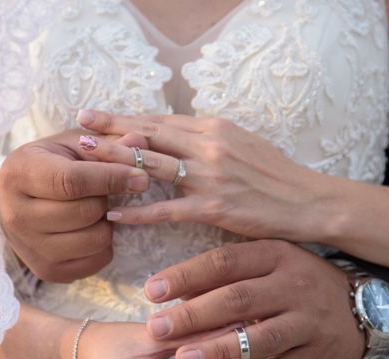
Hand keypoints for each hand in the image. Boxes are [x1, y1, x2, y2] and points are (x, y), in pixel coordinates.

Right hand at [0, 129, 150, 281]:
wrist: (20, 202)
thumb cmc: (51, 165)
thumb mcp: (73, 145)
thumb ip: (107, 144)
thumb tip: (138, 141)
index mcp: (19, 173)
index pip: (71, 181)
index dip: (112, 178)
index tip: (141, 176)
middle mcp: (16, 215)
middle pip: (86, 212)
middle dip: (107, 199)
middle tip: (104, 190)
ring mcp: (29, 248)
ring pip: (95, 239)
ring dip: (107, 222)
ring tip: (94, 208)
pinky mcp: (46, 271)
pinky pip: (97, 260)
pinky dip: (104, 244)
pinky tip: (89, 228)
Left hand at [77, 110, 337, 242]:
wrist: (308, 201)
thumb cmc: (275, 175)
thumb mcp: (242, 144)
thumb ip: (207, 139)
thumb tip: (178, 137)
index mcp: (214, 128)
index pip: (160, 119)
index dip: (127, 117)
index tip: (100, 114)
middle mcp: (209, 145)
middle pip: (150, 133)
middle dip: (112, 128)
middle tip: (80, 125)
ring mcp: (210, 175)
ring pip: (153, 164)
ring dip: (117, 160)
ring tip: (85, 158)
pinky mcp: (214, 206)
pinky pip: (167, 209)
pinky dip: (138, 212)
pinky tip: (115, 215)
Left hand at [141, 239, 366, 358]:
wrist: (362, 308)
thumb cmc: (295, 283)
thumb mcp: (265, 266)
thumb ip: (223, 277)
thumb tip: (174, 293)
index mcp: (275, 255)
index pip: (224, 261)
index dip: (185, 276)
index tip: (151, 291)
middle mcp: (295, 284)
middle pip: (237, 299)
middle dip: (193, 315)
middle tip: (157, 329)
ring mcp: (310, 321)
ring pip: (259, 338)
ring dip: (217, 350)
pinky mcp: (321, 355)